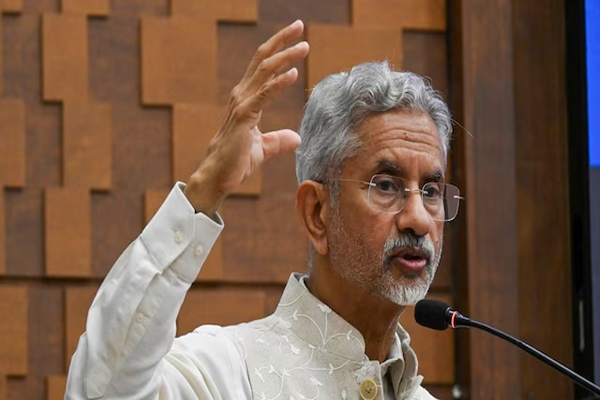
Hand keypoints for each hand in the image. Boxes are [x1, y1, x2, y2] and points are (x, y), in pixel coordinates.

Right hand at [184, 20, 308, 215]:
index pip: (263, 67)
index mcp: (247, 99)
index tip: (297, 37)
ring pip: (264, 72)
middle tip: (300, 26)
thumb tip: (296, 138)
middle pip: (263, 60)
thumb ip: (278, 140)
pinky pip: (263, 96)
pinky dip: (278, 84)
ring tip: (304, 46)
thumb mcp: (262, 148)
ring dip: (284, 57)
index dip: (279, 50)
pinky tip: (293, 74)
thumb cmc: (236, 162)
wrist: (218, 178)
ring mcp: (241, 105)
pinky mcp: (243, 118)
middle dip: (282, 41)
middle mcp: (242, 96)